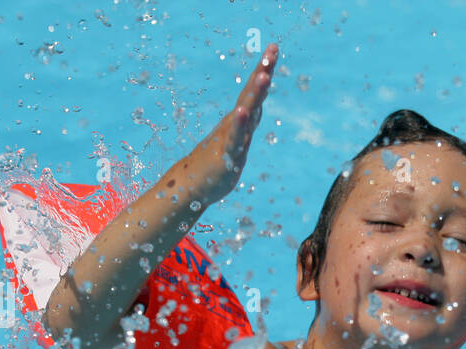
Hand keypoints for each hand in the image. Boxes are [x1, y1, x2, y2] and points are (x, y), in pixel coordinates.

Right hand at [179, 43, 278, 206]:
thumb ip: (246, 123)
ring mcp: (231, 136)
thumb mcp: (236, 139)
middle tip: (272, 49)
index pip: (255, 90)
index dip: (264, 69)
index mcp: (240, 119)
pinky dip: (239, 124)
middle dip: (263, 70)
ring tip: (263, 75)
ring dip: (255, 94)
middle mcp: (236, 122)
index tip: (273, 47)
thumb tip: (255, 107)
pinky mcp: (227, 155)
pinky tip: (242, 111)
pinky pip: (234, 137)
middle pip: (252, 93)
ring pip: (246, 112)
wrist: (192, 184)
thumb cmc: (215, 161)